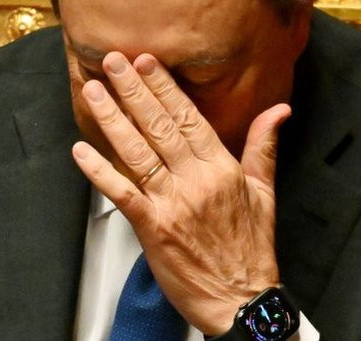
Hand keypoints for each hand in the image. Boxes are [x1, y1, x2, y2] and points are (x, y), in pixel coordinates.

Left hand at [71, 51, 290, 334]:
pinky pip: (122, 193)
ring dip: (112, 119)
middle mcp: (196, 180)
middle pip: (160, 126)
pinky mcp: (153, 228)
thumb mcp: (266, 193)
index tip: (146, 63)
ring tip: (94, 92)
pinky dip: (99, 171)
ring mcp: (173, 203)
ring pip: (138, 152)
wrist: (241, 300)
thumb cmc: (251, 249)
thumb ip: (264, 146)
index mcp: (222, 168)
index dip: (165, 88)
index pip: (190, 118)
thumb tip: (279, 110)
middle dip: (134, 91)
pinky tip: (81, 151)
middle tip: (113, 61)